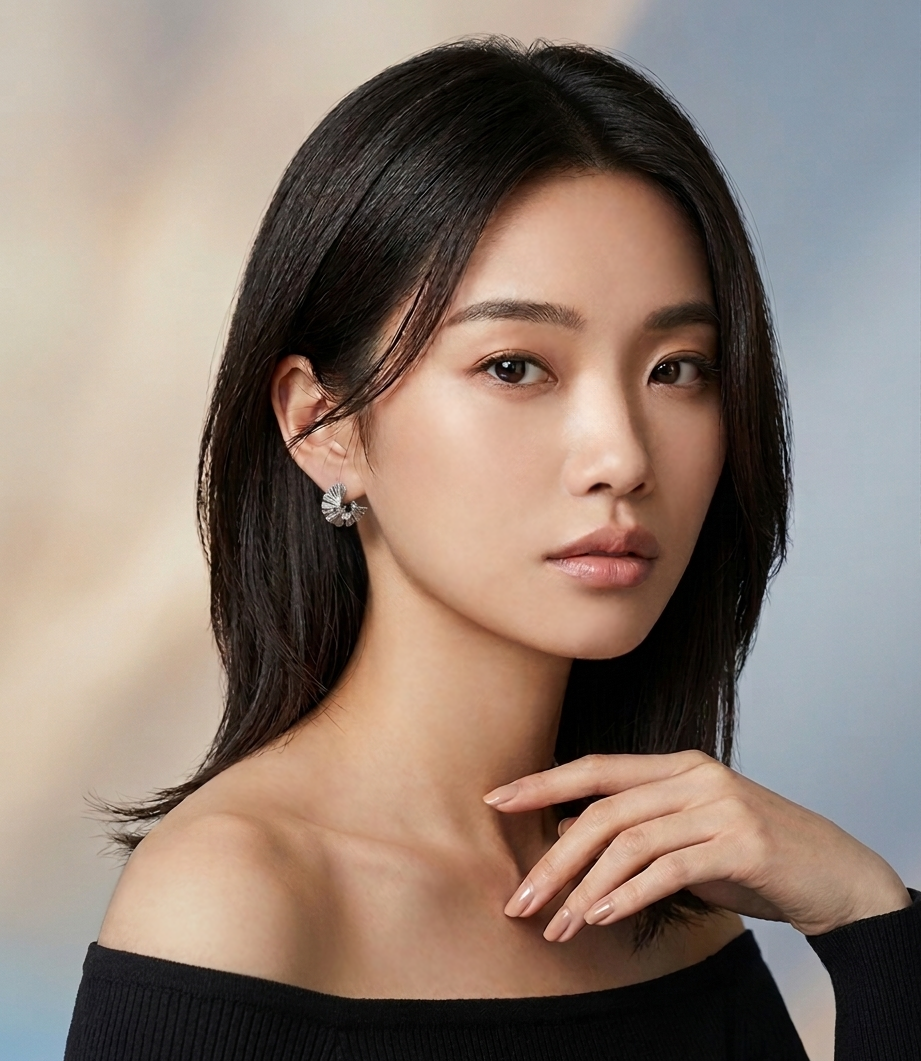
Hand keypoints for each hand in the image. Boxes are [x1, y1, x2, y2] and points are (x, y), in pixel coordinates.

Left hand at [484, 751, 909, 942]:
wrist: (835, 875)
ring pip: (629, 843)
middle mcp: (693, 776)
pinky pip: (669, 868)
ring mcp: (719, 806)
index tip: (497, 800)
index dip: (543, 782)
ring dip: (586, 891)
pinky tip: (603, 916)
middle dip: (554, 860)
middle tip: (520, 901)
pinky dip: (629, 894)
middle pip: (603, 812)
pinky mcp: (741, 843)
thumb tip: (567, 835)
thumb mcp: (688, 833)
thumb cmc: (752, 857)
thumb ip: (638, 827)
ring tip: (559, 927)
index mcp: (676, 765)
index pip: (596, 768)